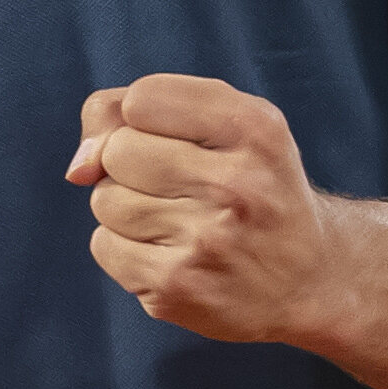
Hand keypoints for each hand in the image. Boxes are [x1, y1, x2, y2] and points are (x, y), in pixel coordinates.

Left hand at [68, 73, 335, 341]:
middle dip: (133, 166)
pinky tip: (171, 253)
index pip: (142, 100)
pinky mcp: (178, 289)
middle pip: (117, 152)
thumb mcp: (227, 123)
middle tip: (182, 186)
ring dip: (127, 209)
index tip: (181, 139)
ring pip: (105, 200)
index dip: (146, 119)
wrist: (310, 277)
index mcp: (255, 129)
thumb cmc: (254, 185)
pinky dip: (124, 248)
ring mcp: (206, 242)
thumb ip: (137, 111)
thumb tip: (77, 169)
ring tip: (180, 221)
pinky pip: (103, 246)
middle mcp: (237, 184)